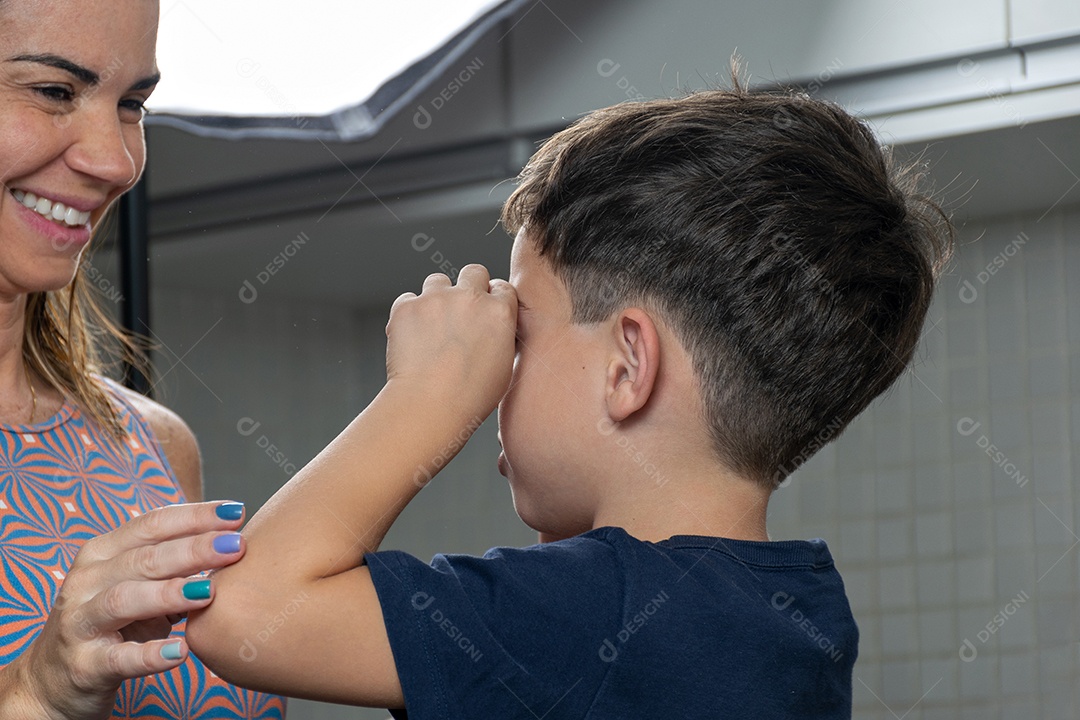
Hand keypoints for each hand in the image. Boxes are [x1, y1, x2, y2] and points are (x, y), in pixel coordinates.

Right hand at [2, 501, 246, 719]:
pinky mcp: (84, 666)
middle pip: (144, 558)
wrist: (52, 682)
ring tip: (209, 592)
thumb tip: (234, 545)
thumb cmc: (113, 624)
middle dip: (193, 549)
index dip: (195, 516)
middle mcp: (86, 581)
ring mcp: (80, 623)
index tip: (236, 513)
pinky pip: (119, 658)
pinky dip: (151, 654)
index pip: (152, 525)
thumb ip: (177, 568)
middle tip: (236, 546)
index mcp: (102, 553)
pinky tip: (182, 650)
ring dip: (169, 593)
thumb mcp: (139, 588)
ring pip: (125, 600)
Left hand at [386, 264, 516, 421]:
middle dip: (469, 287)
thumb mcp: (505, 367)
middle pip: (474, 272)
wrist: (430, 406)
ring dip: (436, 298)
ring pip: (437, 281)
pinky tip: (412, 338)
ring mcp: (436, 299)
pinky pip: (407, 300)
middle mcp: (469, 298)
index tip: (485, 311)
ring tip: (432, 328)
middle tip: (460, 313)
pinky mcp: (406, 307)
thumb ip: (502, 337)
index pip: (502, 287)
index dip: (493, 299)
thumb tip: (495, 331)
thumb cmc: (469, 397)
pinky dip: (409, 314)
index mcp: (499, 312)